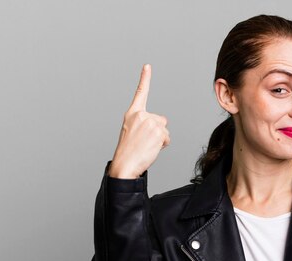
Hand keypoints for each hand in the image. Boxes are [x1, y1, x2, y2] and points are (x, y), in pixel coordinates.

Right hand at [109, 64, 169, 178]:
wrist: (125, 165)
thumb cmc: (128, 152)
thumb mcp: (132, 132)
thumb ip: (145, 123)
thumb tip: (162, 123)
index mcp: (132, 114)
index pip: (140, 93)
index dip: (145, 79)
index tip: (147, 66)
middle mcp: (141, 115)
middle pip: (161, 120)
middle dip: (157, 132)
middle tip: (144, 142)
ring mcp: (150, 122)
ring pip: (164, 130)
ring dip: (159, 139)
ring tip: (146, 146)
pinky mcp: (158, 131)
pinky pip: (167, 138)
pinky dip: (162, 145)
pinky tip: (151, 149)